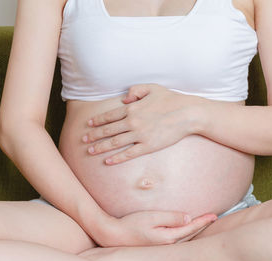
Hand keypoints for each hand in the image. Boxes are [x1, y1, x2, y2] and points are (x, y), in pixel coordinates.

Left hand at [82, 83, 198, 164]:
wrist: (187, 114)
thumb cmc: (171, 99)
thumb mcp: (152, 88)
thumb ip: (135, 90)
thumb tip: (124, 99)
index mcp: (132, 108)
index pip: (109, 116)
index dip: (97, 121)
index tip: (89, 124)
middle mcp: (132, 122)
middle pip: (108, 130)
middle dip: (94, 135)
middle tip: (83, 140)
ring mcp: (139, 135)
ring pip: (114, 143)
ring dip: (100, 147)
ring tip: (90, 151)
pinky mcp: (148, 146)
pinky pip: (128, 153)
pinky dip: (116, 158)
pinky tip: (108, 161)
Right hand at [96, 210, 216, 246]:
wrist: (113, 235)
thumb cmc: (131, 224)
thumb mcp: (152, 217)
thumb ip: (171, 217)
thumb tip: (188, 217)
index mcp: (168, 238)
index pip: (191, 227)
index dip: (203, 221)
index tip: (214, 215)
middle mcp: (167, 244)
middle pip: (190, 234)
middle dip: (202, 226)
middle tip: (213, 218)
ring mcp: (162, 246)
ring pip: (184, 238)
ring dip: (194, 230)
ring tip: (203, 223)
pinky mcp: (156, 245)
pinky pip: (177, 239)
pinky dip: (185, 233)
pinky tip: (185, 230)